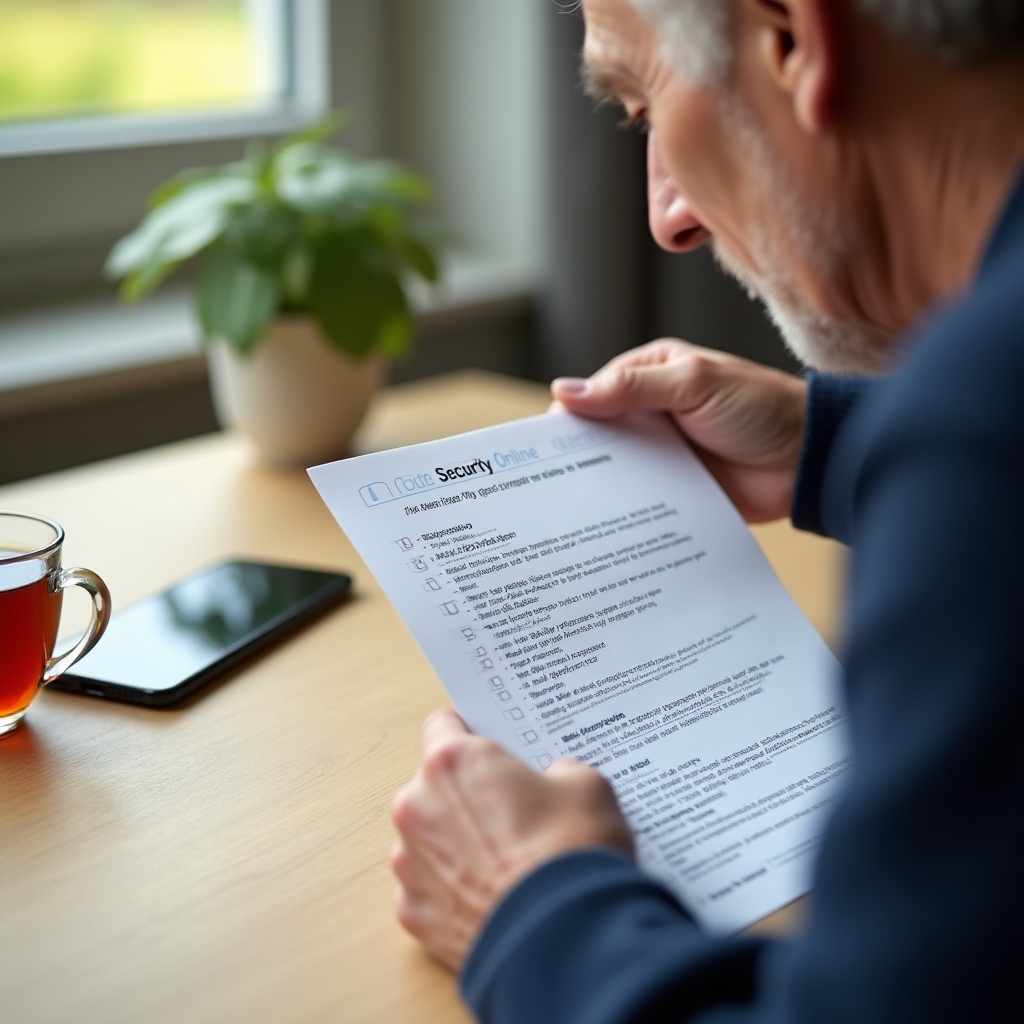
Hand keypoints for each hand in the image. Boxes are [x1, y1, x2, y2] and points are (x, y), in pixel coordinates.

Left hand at [391, 709, 632, 971]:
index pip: (442, 726)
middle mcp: (417, 806)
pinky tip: (493, 898)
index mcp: (453, 762)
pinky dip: (454, 892)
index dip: (470, 737)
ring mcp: (410, 863)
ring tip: (506, 864)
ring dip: (455, 844)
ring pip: (428, 839)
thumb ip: (560, 772)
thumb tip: (556, 782)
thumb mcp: (588, 786)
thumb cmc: (571, 854)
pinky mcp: (413, 915)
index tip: (489, 751)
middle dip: (467, 796)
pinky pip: (429, 889)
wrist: (566, 942)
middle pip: (433, 786)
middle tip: (512, 814)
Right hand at [551, 339, 806, 521]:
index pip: (595, 393)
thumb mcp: (693, 384)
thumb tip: (566, 392)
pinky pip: (640, 498)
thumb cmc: (760, 407)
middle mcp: (653, 413)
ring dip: (599, 486)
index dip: (569, 416)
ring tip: (566, 511)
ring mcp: (663, 452)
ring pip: (617, 469)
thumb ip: (631, 388)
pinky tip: (602, 526)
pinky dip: (623, 509)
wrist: (808, 460)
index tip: (541, 442)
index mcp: (653, 375)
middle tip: (546, 483)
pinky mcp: (675, 488)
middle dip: (578, 455)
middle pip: (601, 434)